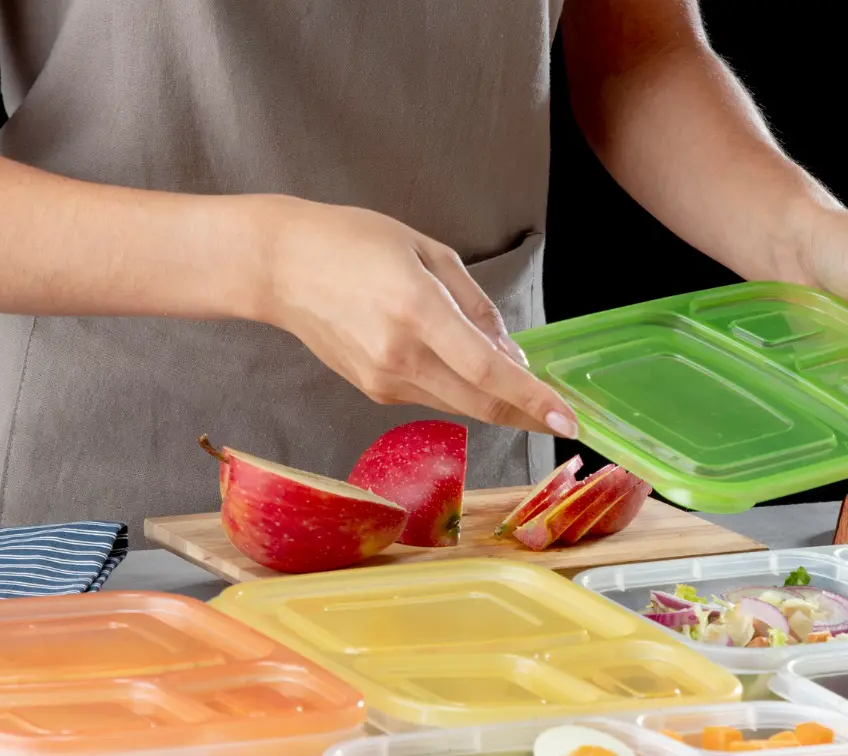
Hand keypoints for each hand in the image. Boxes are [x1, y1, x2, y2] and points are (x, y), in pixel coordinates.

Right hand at [251, 197, 577, 437]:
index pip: (488, 373)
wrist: (279, 267)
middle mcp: (400, 355)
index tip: (569, 419)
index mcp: (418, 311)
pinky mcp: (374, 390)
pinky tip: (472, 373)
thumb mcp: (427, 253)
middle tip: (561, 418)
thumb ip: (476, 305)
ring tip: (525, 390)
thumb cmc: (353, 243)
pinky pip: (433, 396)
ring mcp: (383, 380)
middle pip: (480, 403)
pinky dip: (462, 391)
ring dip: (497, 402)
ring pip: (459, 405)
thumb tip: (512, 355)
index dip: (533, 399)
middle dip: (528, 415)